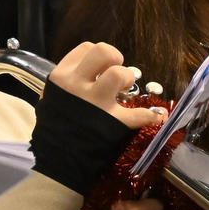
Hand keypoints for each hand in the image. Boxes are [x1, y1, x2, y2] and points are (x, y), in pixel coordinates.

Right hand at [49, 42, 163, 131]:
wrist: (57, 161)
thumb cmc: (54, 128)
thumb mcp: (53, 99)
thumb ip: (70, 83)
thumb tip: (92, 74)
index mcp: (62, 77)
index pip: (86, 48)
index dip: (98, 56)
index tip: (102, 69)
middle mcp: (77, 85)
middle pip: (103, 51)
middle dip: (115, 59)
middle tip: (116, 76)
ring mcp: (95, 103)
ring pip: (119, 73)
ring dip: (128, 80)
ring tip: (123, 92)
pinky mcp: (112, 123)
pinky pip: (139, 114)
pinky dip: (151, 116)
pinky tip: (155, 117)